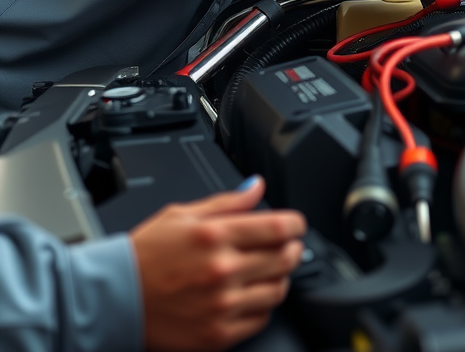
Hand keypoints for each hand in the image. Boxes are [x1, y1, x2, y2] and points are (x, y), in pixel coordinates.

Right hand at [130, 176, 305, 351]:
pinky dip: (262, 305)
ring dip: (279, 277)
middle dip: (291, 248)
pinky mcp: (216, 334)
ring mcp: (221, 305)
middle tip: (284, 245)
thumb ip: (227, 202)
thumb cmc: (144, 255)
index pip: (279, 227)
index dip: (296, 224)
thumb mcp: (182, 215)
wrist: (112, 299)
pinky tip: (249, 295)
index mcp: (215, 235)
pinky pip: (260, 319)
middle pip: (285, 258)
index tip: (295, 225)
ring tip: (266, 270)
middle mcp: (222, 270)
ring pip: (277, 289)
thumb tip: (257, 187)